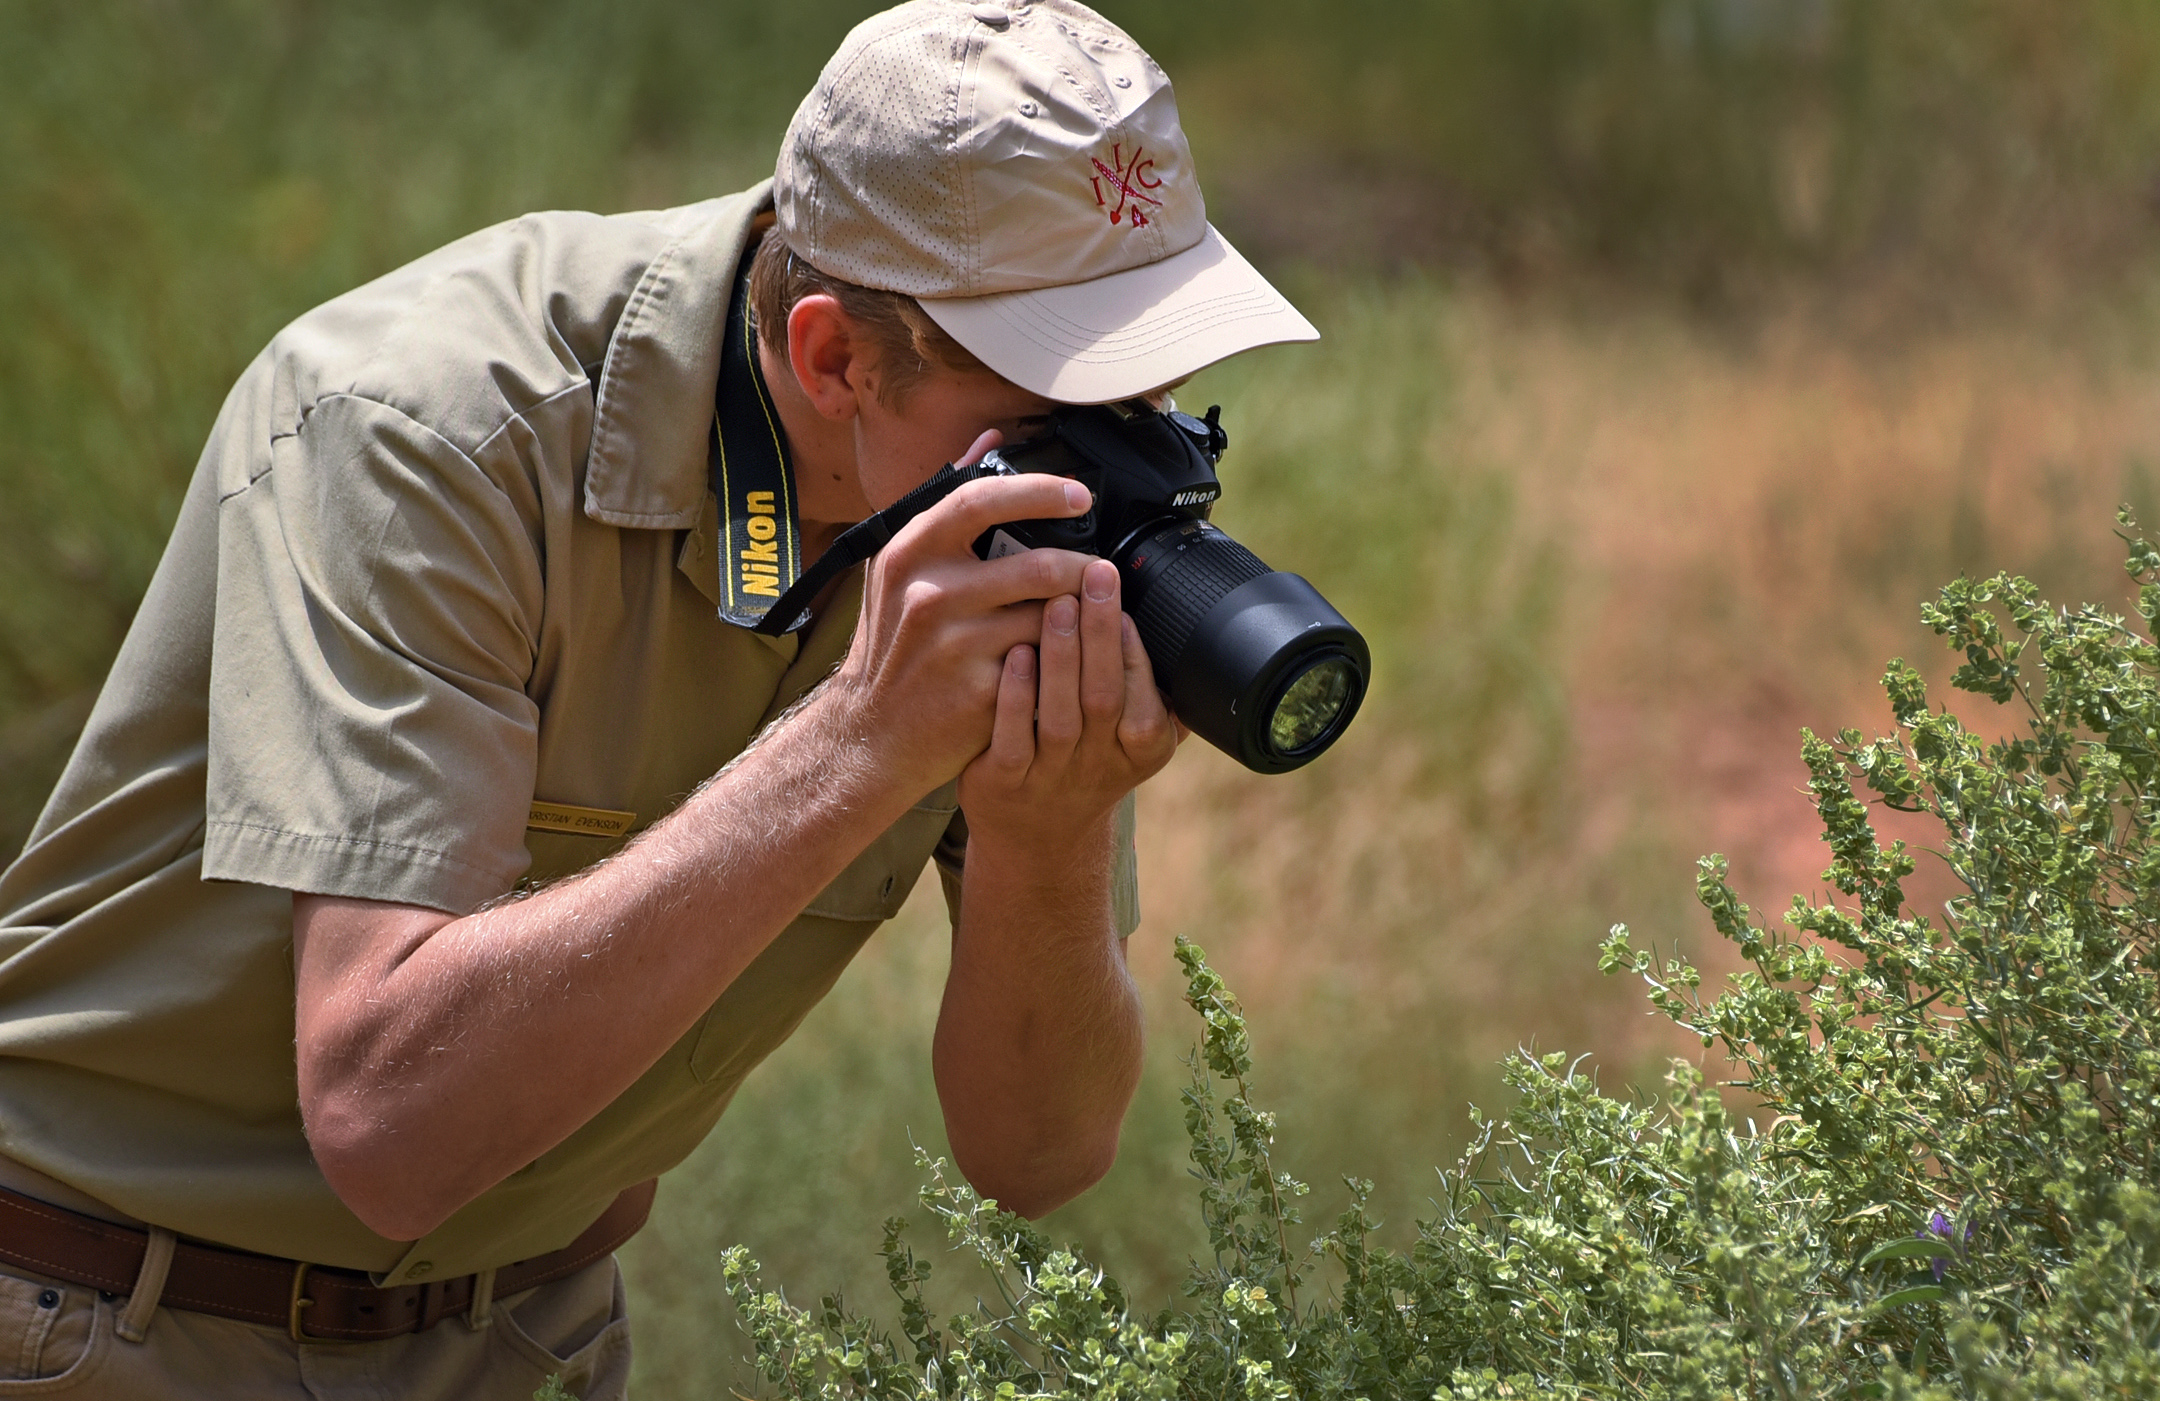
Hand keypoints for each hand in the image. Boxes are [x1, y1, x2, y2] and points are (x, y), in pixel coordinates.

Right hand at [829, 431, 1098, 796]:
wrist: (873, 734)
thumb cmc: (895, 647)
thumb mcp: (902, 570)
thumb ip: (947, 506)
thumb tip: (989, 442)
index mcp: (910, 553)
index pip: (980, 499)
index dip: (1039, 491)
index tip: (1079, 495)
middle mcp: (927, 593)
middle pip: (1037, 564)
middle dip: (1082, 568)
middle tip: (1100, 570)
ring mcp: (954, 643)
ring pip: (1049, 616)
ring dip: (1080, 613)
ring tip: (1090, 611)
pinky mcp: (979, 688)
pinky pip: (1046, 660)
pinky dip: (1063, 655)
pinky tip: (1069, 656)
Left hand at [958, 558, 1179, 846]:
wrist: (1036, 834)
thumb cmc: (1086, 761)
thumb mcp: (1133, 738)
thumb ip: (1158, 694)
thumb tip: (1184, 628)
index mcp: (1142, 752)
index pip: (1147, 703)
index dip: (1135, 654)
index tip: (1125, 604)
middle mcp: (1099, 768)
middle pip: (1105, 699)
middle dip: (1102, 634)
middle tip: (1095, 576)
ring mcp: (1050, 778)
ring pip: (1061, 716)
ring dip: (1062, 656)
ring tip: (1057, 603)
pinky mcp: (1004, 782)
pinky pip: (1013, 737)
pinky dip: (1017, 695)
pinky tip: (1015, 652)